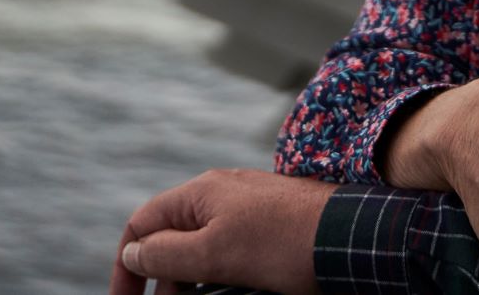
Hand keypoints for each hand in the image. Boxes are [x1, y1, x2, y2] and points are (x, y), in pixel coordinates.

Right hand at [110, 168, 332, 294]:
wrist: (351, 235)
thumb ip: (166, 254)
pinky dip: (220, 274)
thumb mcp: (214, 255)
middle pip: (172, 236)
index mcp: (200, 193)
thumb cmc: (283, 243)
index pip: (142, 223)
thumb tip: (132, 253)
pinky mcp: (271, 223)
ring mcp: (248, 207)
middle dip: (162, 278)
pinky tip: (230, 292)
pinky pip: (231, 248)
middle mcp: (220, 193)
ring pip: (202, 245)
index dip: (127, 265)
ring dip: (192, 280)